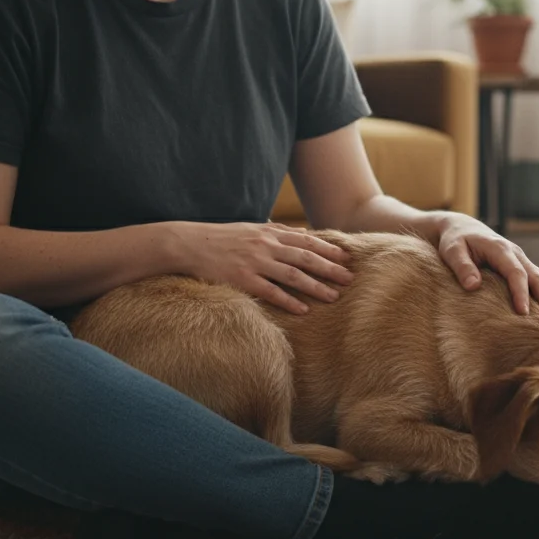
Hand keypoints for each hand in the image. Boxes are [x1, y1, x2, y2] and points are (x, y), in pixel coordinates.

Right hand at [175, 222, 353, 314]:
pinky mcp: (243, 279)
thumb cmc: (221, 237)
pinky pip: (271, 292)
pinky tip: (304, 310)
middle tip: (349, 278)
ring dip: (316, 286)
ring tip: (334, 296)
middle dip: (330, 268)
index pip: (306, 241)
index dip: (328, 249)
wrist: (189, 243)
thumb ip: (277, 231)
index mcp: (269, 233)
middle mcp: (266, 246)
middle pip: (306, 258)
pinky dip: (289, 301)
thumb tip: (303, 233)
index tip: (347, 257)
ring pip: (293, 275)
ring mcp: (255, 263)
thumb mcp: (251, 228)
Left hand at [434, 215, 538, 315]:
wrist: (462, 228)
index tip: (523, 312)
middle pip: (537, 277)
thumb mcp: (452, 251)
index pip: (515, 272)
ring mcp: (522, 260)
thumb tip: (473, 286)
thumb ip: (462, 266)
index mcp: (500, 249)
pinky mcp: (522, 267)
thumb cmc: (455, 242)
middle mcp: (516, 253)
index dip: (521, 292)